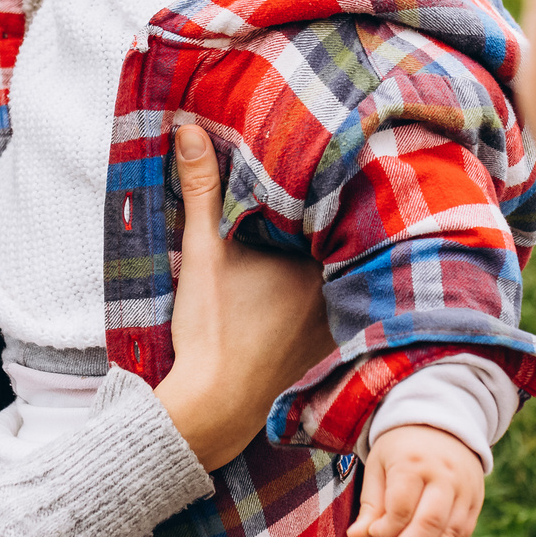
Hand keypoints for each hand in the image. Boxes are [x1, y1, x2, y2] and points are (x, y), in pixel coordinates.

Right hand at [155, 123, 334, 469]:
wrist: (213, 406)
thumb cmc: (212, 330)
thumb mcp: (204, 252)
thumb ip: (202, 189)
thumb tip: (188, 130)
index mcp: (321, 262)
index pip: (343, 210)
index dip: (340, 184)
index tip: (338, 156)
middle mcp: (342, 292)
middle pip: (348, 241)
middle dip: (340, 216)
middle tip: (340, 178)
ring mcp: (340, 324)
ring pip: (347, 275)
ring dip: (340, 256)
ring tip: (338, 219)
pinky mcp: (330, 349)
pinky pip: (343, 307)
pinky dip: (335, 291)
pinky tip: (319, 279)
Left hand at [348, 423, 486, 536]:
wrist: (444, 425)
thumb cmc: (402, 449)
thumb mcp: (379, 465)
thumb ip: (371, 503)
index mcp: (415, 462)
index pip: (402, 505)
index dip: (387, 527)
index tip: (374, 533)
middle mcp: (445, 477)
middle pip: (430, 522)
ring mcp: (465, 492)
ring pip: (451, 535)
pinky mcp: (475, 504)